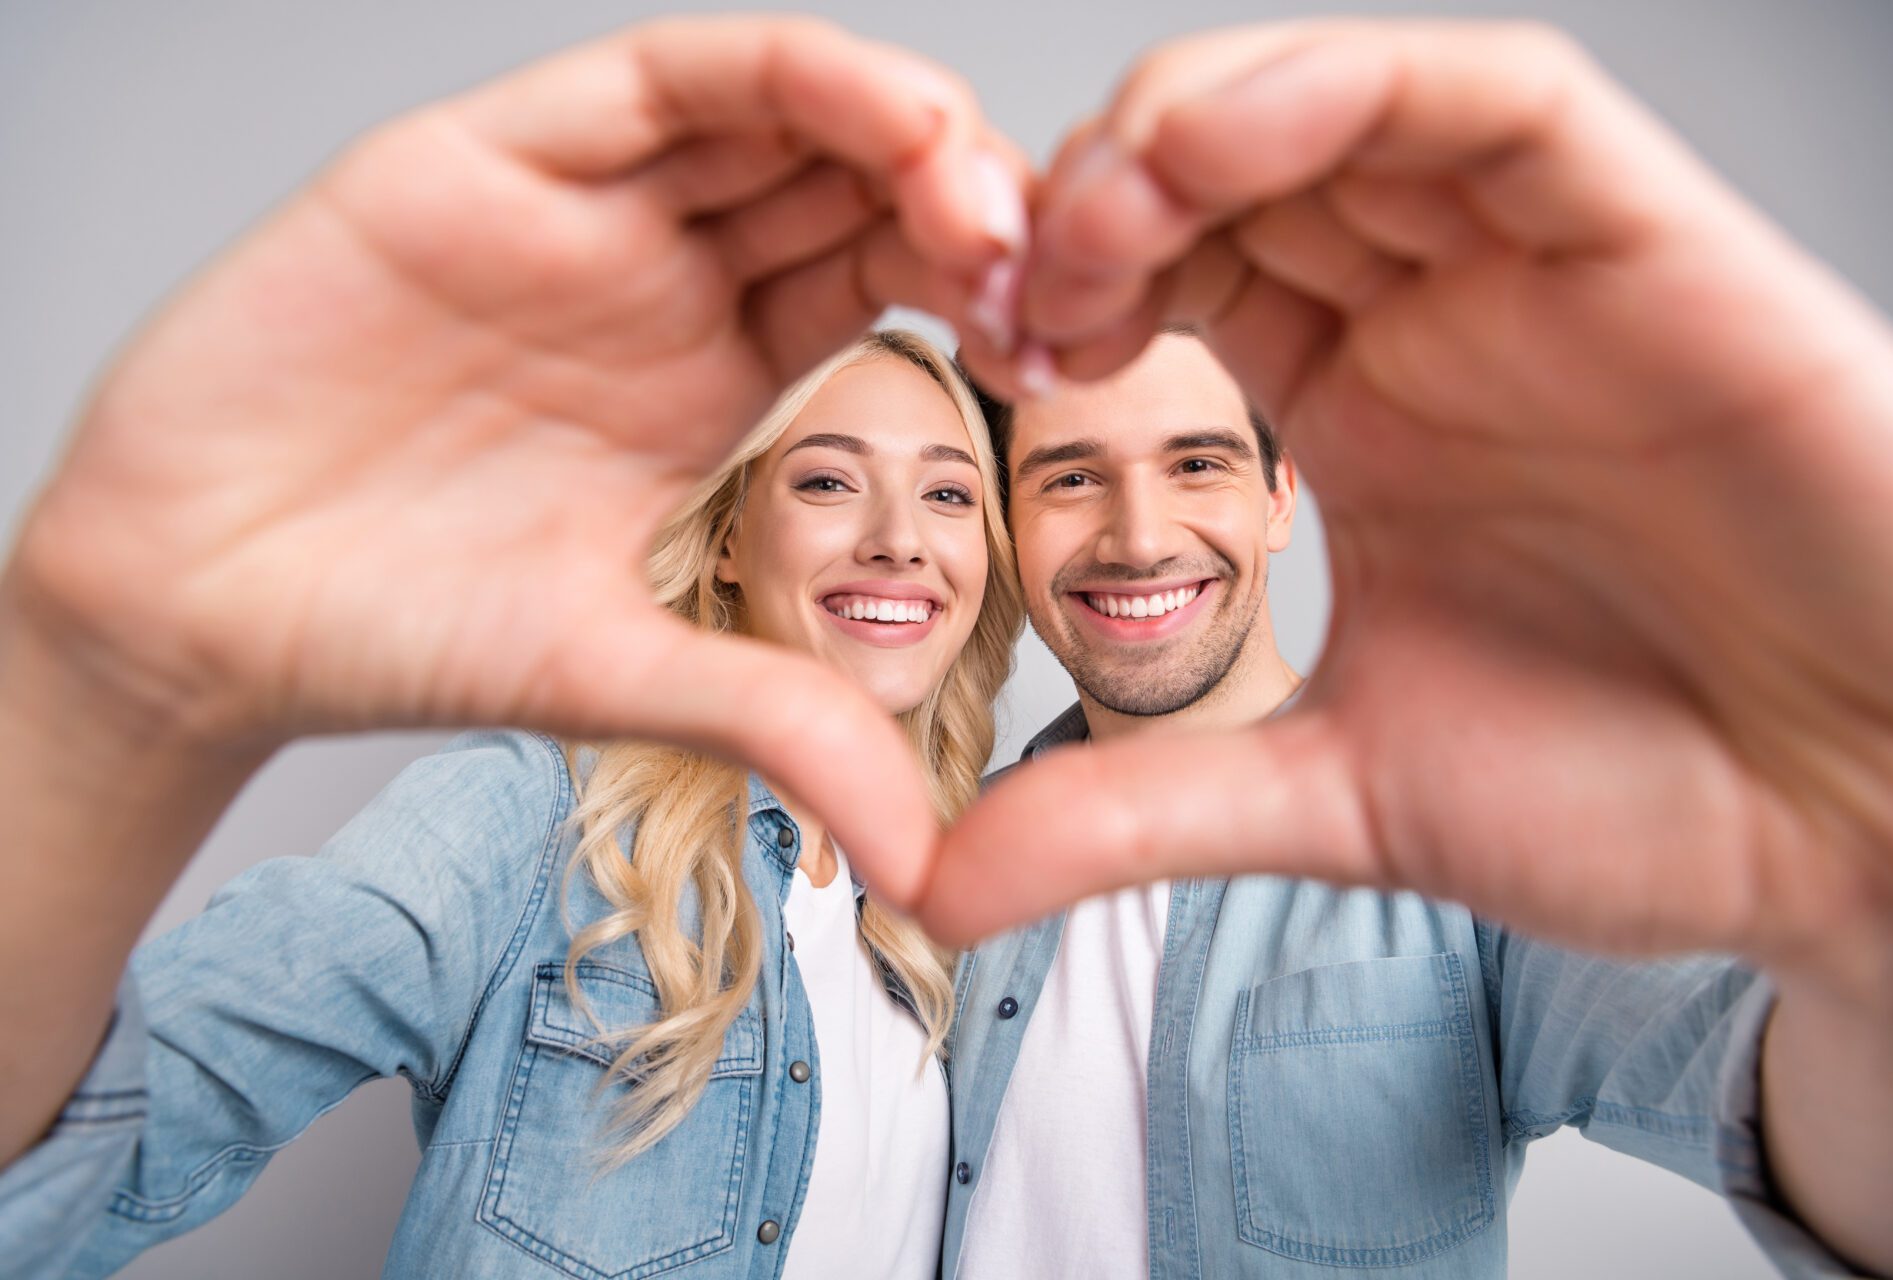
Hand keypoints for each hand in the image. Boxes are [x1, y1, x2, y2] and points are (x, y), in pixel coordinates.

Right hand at [5, 16, 1026, 900]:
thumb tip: (933, 861)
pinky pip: (654, 81)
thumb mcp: (626, 675)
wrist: (194, 604)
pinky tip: (866, 115)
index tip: (1071, 348)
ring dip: (899, 121)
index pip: (892, 284)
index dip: (992, 294)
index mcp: (721, 372)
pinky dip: (772, 77)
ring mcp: (586, 207)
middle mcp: (668, 274)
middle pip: (860, 180)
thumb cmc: (395, 625)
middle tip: (1058, 258)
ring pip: (779, 108)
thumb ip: (778, 723)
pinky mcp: (487, 158)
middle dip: (973, 198)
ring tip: (978, 187)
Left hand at [922, 22, 1892, 1003]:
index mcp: (1359, 418)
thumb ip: (1141, 811)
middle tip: (1004, 273)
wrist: (1865, 832)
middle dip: (1094, 196)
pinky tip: (1231, 138)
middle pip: (1231, 175)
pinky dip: (1358, 89)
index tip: (977, 342)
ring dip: (1192, 125)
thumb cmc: (1646, 798)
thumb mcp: (1338, 797)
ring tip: (1094, 209)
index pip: (1176, 280)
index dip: (1055, 284)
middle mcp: (1435, 325)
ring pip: (1344, 106)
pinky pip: (1499, 106)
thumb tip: (945, 880)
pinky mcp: (1654, 245)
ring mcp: (1537, 277)